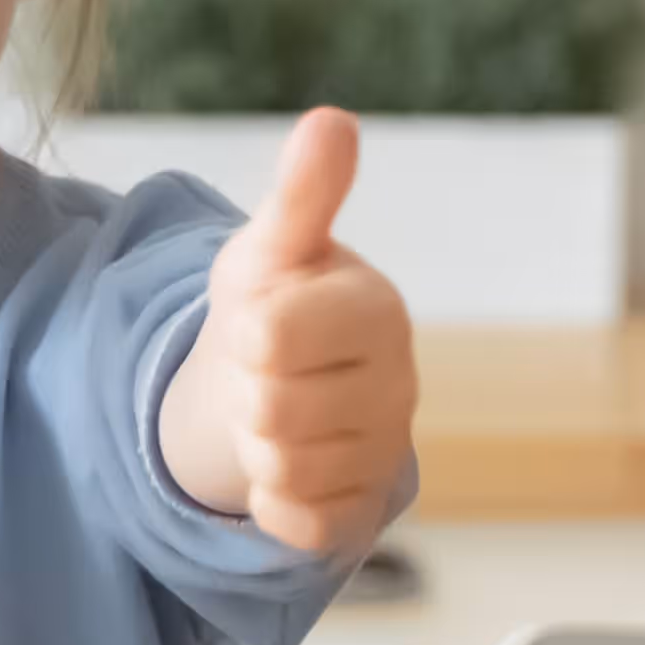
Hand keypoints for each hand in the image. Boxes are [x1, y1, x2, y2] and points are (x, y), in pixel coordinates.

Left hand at [161, 109, 416, 555]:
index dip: (245, 329)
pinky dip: (272, 502)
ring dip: (255, 444)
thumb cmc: (277, 303)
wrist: (279, 385)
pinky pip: (298, 523)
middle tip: (263, 372)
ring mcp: (387, 452)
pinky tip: (287, 467)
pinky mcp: (366, 512)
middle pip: (271, 408)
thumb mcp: (272, 247)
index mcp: (377, 309)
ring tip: (274, 413)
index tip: (263, 318)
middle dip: (246, 390)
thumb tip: (331, 121)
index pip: (274, 336)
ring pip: (281, 468)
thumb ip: (302, 193)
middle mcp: (398, 382)